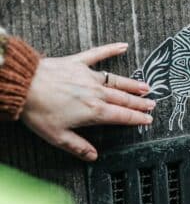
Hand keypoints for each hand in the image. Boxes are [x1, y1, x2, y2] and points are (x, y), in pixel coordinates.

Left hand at [21, 43, 154, 161]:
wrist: (23, 85)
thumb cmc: (38, 110)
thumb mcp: (57, 136)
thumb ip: (78, 147)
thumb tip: (93, 156)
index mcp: (94, 111)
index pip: (122, 116)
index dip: (137, 119)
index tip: (148, 119)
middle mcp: (96, 93)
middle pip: (124, 99)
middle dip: (140, 103)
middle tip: (152, 104)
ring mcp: (88, 76)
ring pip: (117, 81)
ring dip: (132, 84)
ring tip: (146, 86)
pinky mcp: (77, 63)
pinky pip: (97, 54)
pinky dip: (111, 50)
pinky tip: (123, 46)